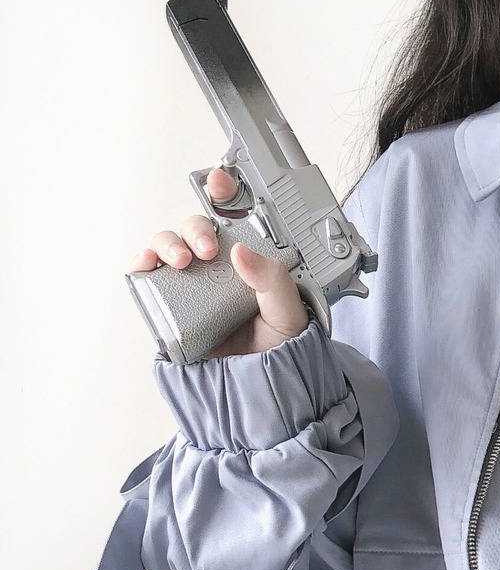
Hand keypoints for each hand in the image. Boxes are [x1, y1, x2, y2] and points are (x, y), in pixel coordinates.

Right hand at [125, 166, 309, 358]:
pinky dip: (141, 265)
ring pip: (169, 247)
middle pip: (195, 228)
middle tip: (207, 249)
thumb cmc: (279, 349)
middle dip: (196, 228)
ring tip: (181, 261)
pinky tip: (145, 266)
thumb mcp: (288, 311)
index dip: (223, 192)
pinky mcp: (171, 305)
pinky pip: (148, 278)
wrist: (261, 388)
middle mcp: (217, 267)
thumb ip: (273, 280)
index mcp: (249, 261)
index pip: (233, 219)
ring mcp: (192, 285)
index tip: (219, 181)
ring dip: (168, 244)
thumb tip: (242, 251)